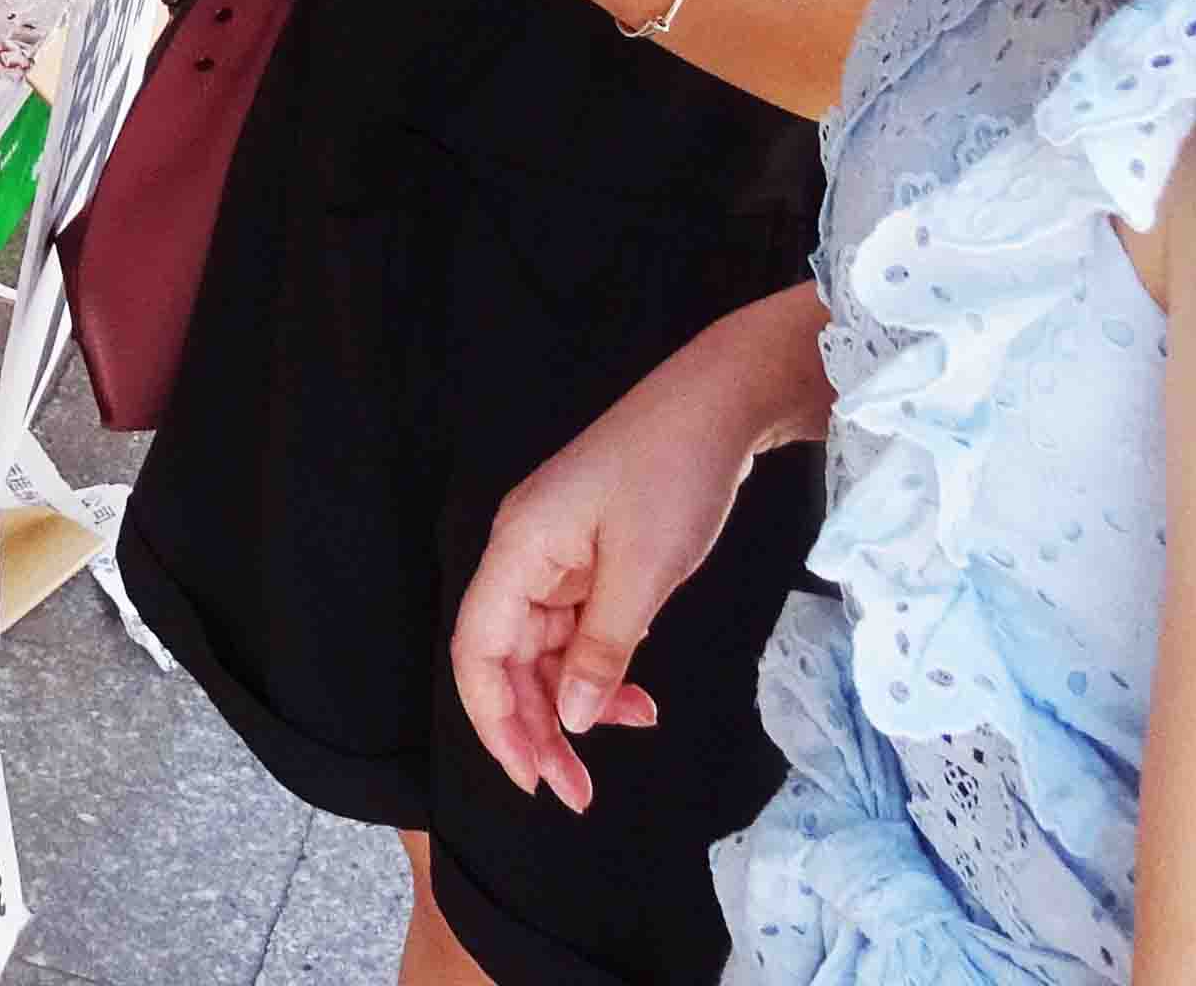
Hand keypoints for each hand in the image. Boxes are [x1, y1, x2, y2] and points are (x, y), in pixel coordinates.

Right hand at [450, 338, 781, 807]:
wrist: (718, 404)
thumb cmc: (674, 472)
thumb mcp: (644, 572)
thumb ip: (600, 650)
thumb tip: (567, 718)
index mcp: (518, 549)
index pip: (477, 651)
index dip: (495, 722)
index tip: (532, 779)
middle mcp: (524, 555)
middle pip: (506, 659)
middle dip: (538, 727)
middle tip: (578, 791)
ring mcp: (555, 556)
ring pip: (543, 652)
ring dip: (574, 704)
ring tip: (623, 739)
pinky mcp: (588, 558)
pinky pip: (577, 631)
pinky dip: (601, 669)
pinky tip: (638, 697)